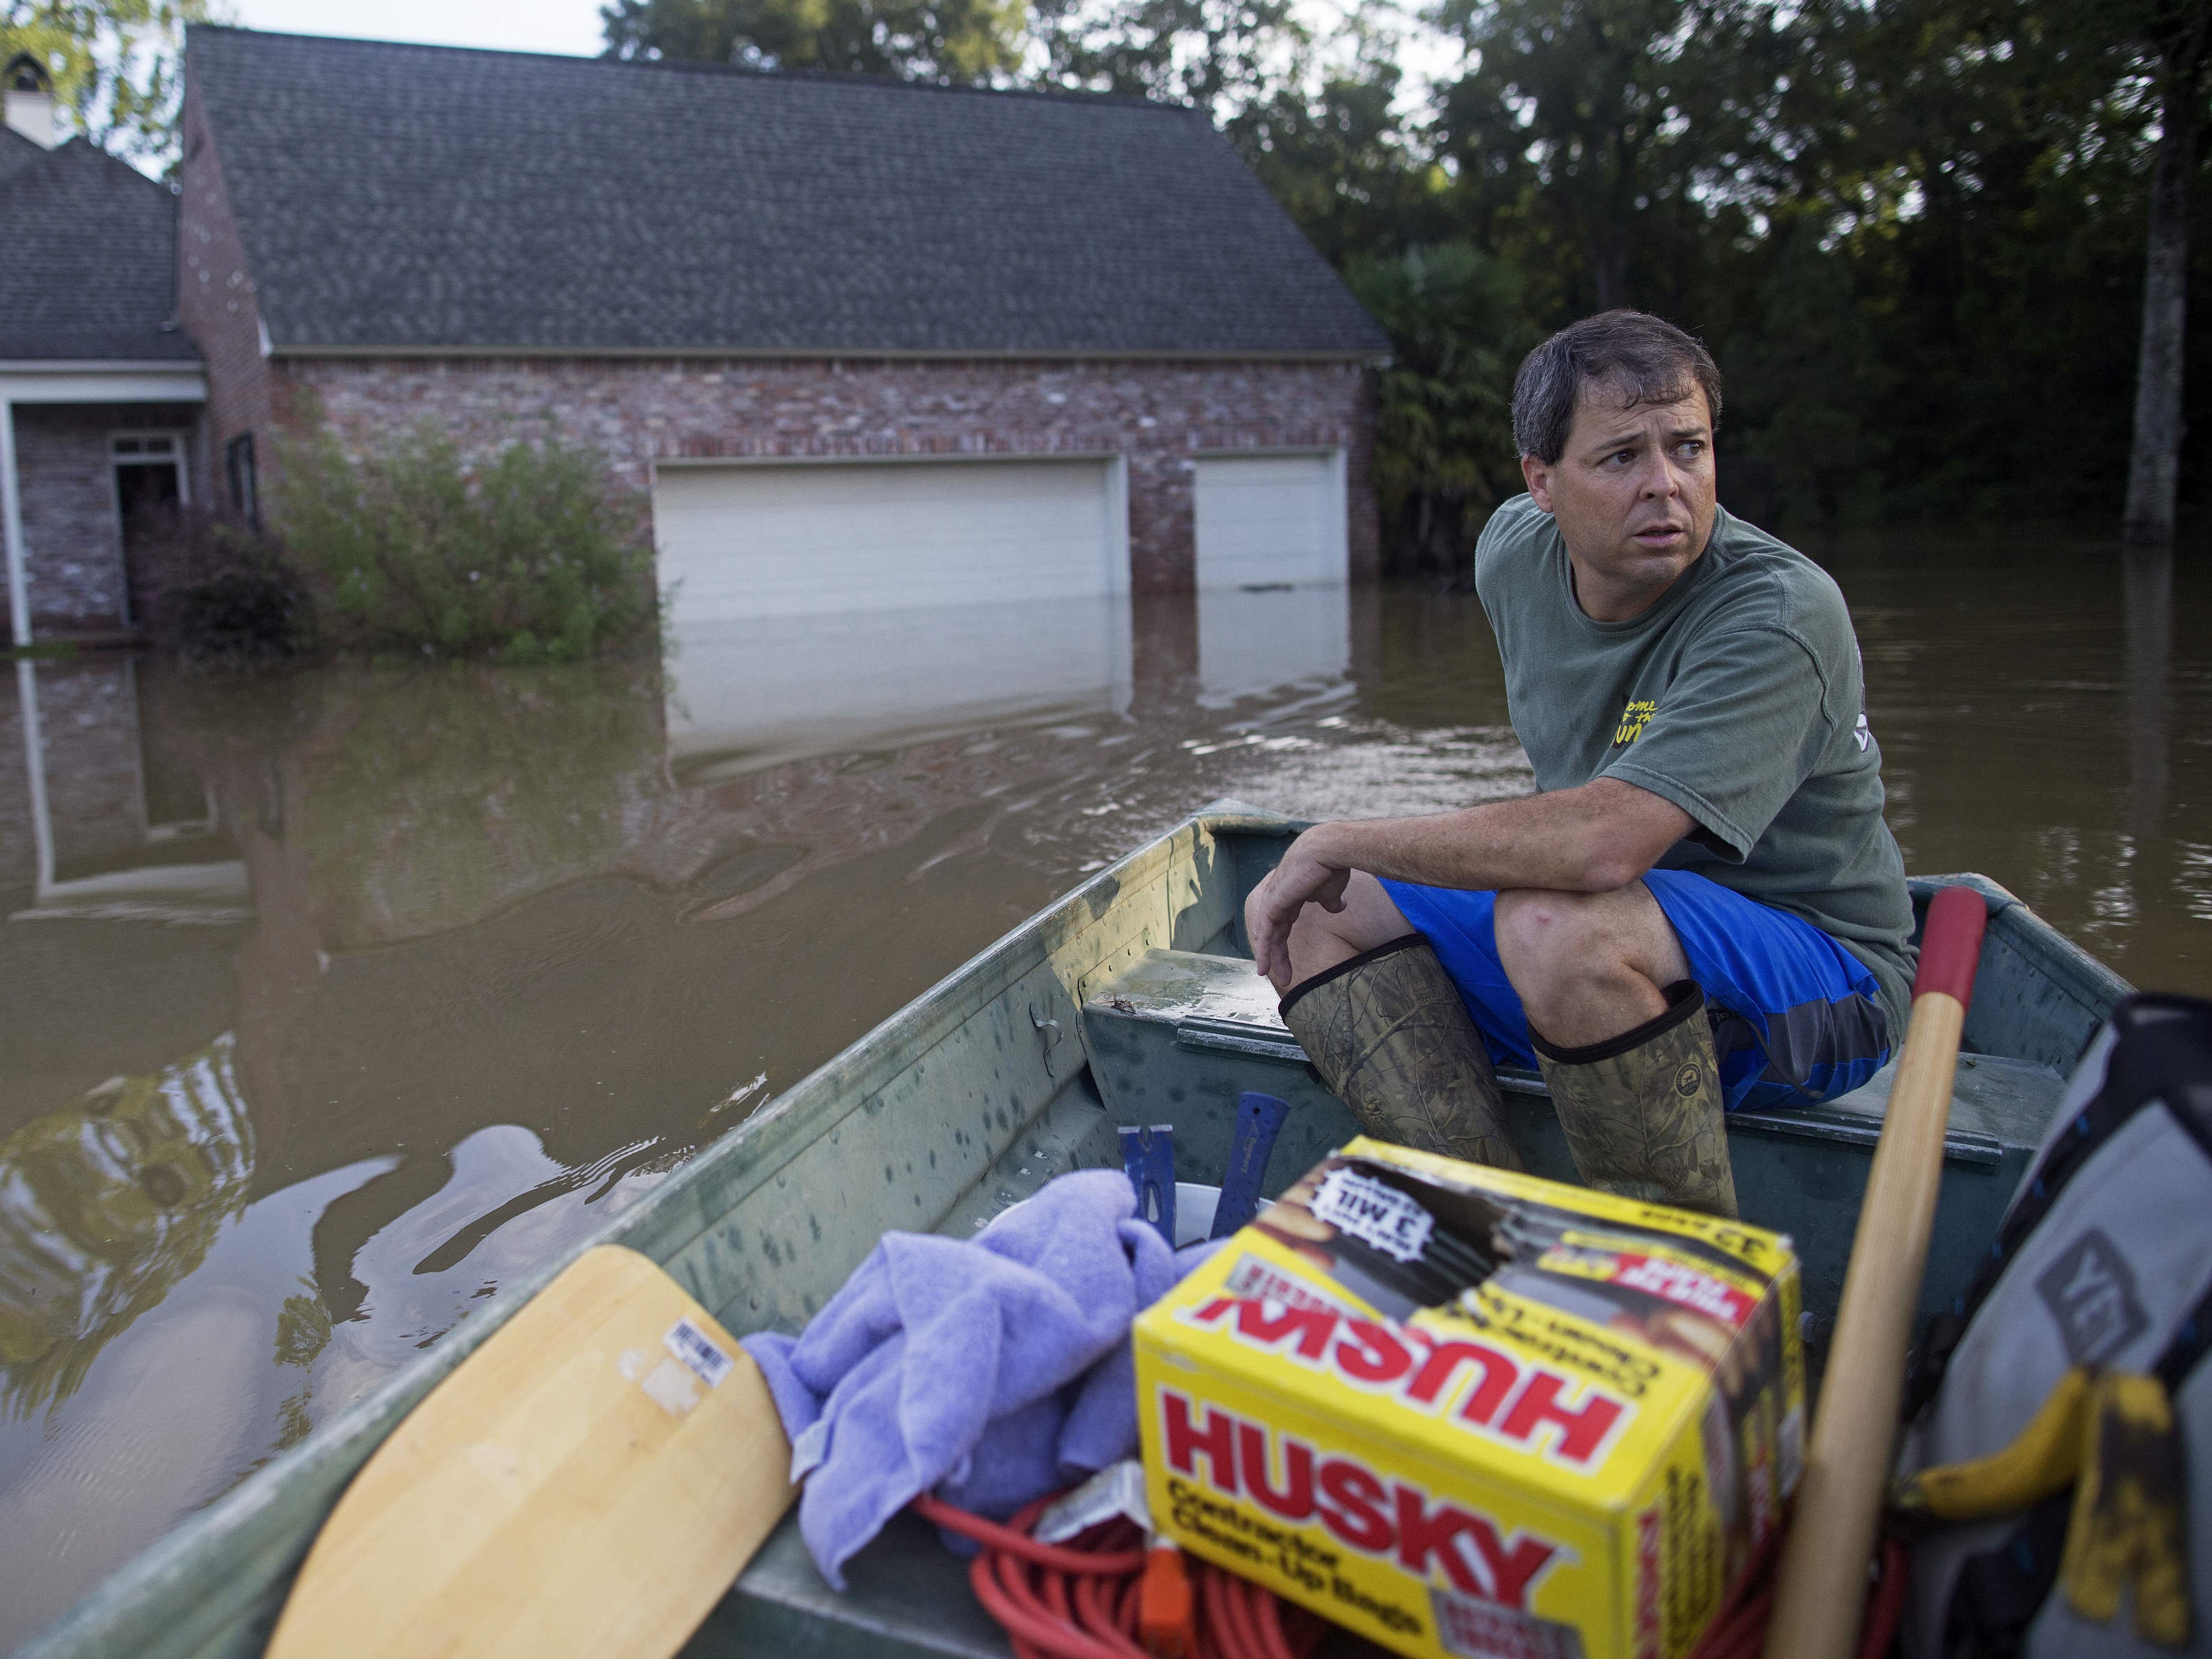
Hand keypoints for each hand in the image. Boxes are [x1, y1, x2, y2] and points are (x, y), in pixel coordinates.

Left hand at [1245, 834, 1351, 988]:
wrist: (1329, 851)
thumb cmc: (1332, 866)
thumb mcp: (1331, 891)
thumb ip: (1330, 901)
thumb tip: (1338, 907)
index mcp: (1291, 896)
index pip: (1282, 925)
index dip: (1284, 945)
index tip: (1288, 965)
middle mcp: (1278, 898)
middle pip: (1274, 932)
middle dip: (1278, 955)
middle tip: (1284, 977)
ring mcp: (1272, 899)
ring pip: (1267, 934)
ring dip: (1270, 957)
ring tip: (1275, 976)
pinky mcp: (1272, 902)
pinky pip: (1265, 931)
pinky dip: (1264, 949)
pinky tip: (1265, 965)